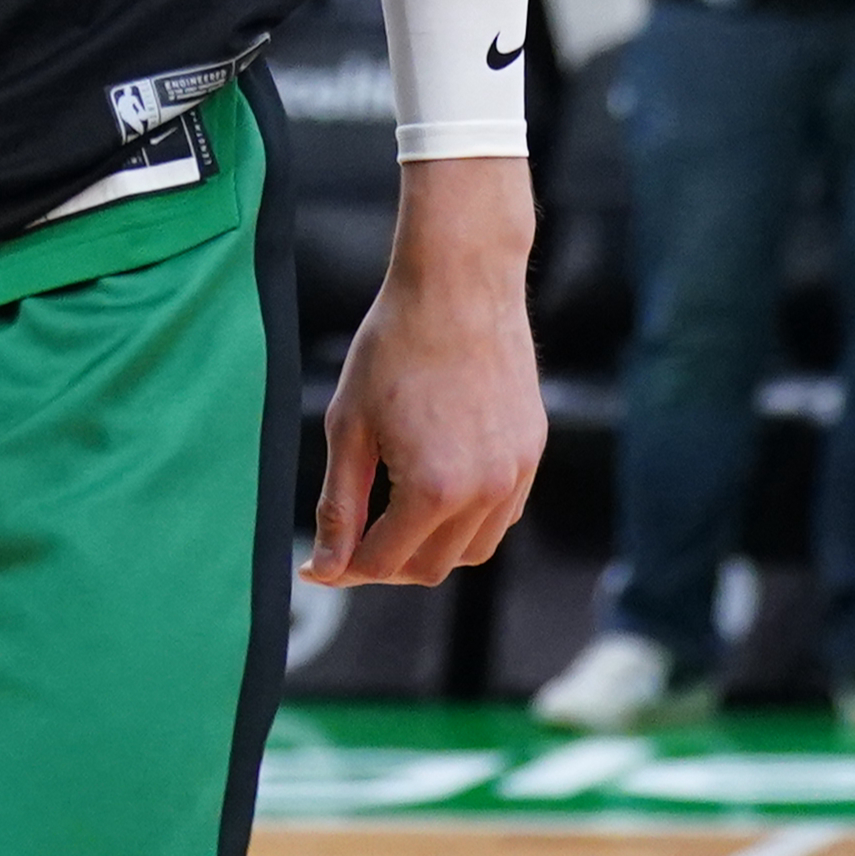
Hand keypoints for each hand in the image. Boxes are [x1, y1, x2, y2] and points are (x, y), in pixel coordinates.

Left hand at [308, 158, 541, 586]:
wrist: (458, 286)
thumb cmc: (394, 346)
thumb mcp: (349, 428)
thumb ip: (339, 506)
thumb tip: (325, 569)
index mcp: (433, 489)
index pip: (385, 562)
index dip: (346, 568)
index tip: (321, 562)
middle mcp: (485, 492)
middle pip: (432, 567)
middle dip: (387, 562)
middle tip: (353, 536)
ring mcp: (517, 474)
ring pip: (473, 551)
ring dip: (430, 547)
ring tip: (393, 513)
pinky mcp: (532, 453)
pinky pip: (502, 515)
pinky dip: (468, 521)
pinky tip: (436, 488)